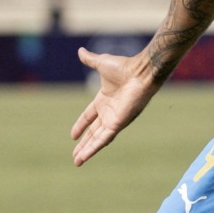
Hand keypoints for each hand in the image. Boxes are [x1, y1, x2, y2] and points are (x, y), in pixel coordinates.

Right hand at [70, 47, 160, 166]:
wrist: (140, 72)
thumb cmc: (124, 67)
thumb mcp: (102, 63)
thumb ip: (90, 60)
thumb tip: (80, 51)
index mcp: (104, 99)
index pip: (89, 115)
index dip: (81, 124)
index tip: (72, 135)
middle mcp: (109, 111)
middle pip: (93, 131)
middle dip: (84, 143)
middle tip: (74, 155)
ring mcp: (113, 119)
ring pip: (97, 139)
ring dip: (87, 150)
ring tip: (77, 161)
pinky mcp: (118, 124)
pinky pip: (103, 139)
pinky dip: (94, 148)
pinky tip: (85, 156)